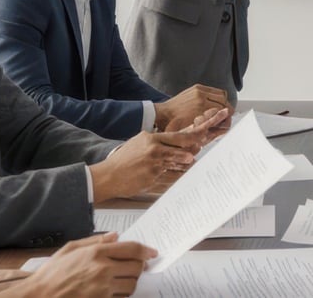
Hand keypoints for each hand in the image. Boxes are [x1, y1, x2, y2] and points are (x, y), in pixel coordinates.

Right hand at [7, 232, 155, 297]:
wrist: (38, 297)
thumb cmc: (51, 275)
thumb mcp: (70, 249)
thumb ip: (96, 241)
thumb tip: (115, 236)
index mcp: (96, 253)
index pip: (132, 249)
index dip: (146, 250)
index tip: (152, 253)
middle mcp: (103, 270)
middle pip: (136, 267)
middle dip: (138, 267)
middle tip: (135, 267)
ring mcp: (102, 289)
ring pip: (131, 285)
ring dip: (130, 282)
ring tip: (121, 279)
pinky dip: (121, 294)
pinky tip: (112, 290)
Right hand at [89, 108, 228, 201]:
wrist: (109, 175)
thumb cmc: (124, 159)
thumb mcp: (140, 142)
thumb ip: (159, 140)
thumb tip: (178, 138)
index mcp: (151, 138)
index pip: (178, 136)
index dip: (193, 136)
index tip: (204, 135)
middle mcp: (154, 149)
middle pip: (181, 148)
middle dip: (193, 149)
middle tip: (200, 149)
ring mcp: (154, 164)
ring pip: (178, 162)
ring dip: (185, 163)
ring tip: (190, 161)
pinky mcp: (152, 177)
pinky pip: (170, 175)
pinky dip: (176, 174)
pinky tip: (179, 173)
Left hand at [154, 84, 232, 131]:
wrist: (161, 114)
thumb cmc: (173, 124)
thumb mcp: (190, 132)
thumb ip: (207, 129)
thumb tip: (221, 130)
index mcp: (201, 107)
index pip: (224, 109)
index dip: (227, 118)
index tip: (226, 122)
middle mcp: (201, 96)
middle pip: (225, 101)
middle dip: (227, 110)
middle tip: (225, 118)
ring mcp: (199, 90)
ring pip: (221, 94)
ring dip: (223, 102)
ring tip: (220, 111)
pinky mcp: (197, 88)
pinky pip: (213, 90)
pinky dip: (217, 96)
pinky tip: (214, 104)